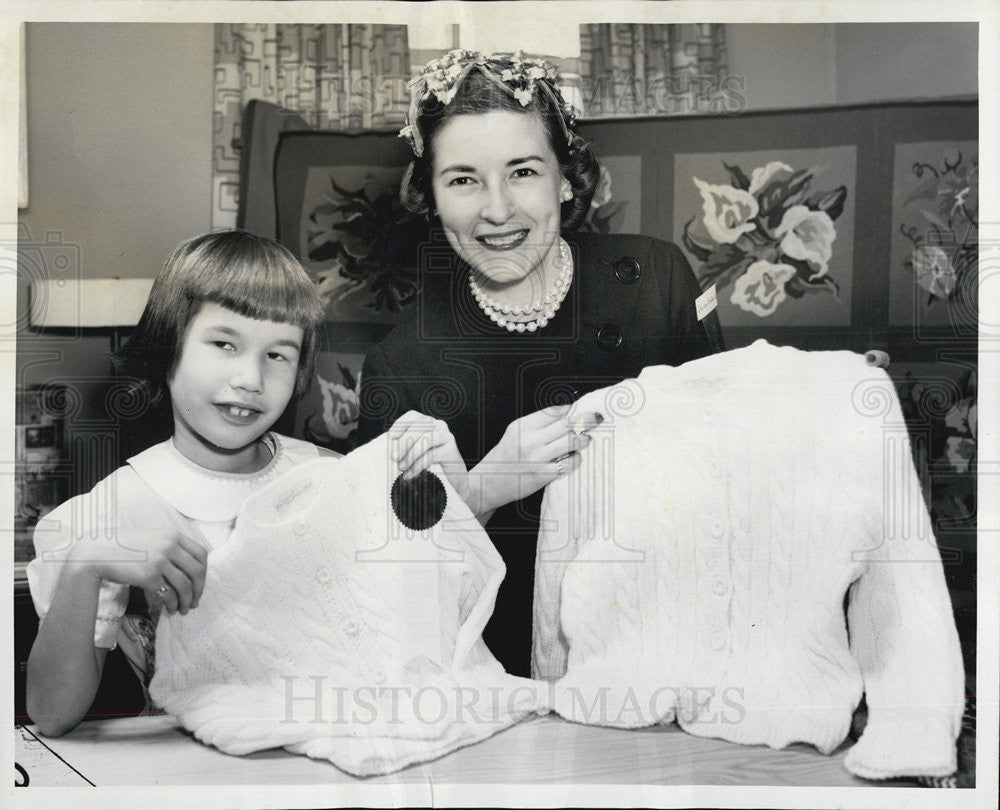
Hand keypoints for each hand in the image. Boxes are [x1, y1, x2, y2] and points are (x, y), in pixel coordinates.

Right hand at [67, 527, 207, 614]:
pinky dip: (173, 604)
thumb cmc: (125, 548)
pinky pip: (169, 594)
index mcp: (173, 535)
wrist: (98, 552)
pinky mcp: (148, 576)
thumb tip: (189, 567)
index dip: (204, 572)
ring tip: (184, 610)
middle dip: (199, 590)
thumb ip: (171, 547)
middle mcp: (169, 546)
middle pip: (197, 571)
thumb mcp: (153, 539)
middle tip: (195, 602)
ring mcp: (160, 560)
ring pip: (185, 585)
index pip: (202, 554)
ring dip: (187, 601)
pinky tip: (171, 609)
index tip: (199, 584)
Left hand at [389, 411, 471, 506]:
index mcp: (428, 422)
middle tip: (394, 457)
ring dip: (411, 454)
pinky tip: (409, 475)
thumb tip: (389, 449)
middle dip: (404, 442)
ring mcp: (447, 436)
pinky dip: (418, 465)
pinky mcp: (451, 450)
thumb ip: (404, 447)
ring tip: (401, 467)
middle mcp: (439, 425)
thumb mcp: (416, 453)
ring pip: (427, 439)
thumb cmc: (431, 465)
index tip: (390, 438)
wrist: (455, 481)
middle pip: (419, 427)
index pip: (412, 416)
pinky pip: (432, 455)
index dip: (400, 425)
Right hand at [469, 404, 602, 515]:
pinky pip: (568, 464)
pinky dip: (576, 459)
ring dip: (583, 439)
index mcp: (523, 425)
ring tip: (586, 439)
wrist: (488, 483)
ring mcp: (537, 458)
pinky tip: (575, 458)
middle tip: (597, 418)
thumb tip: (567, 411)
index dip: (572, 408)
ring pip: (571, 442)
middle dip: (586, 419)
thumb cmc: (505, 456)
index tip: (584, 407)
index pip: (554, 410)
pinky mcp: (542, 475)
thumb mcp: (515, 432)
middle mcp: (530, 440)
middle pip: (566, 423)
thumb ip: (538, 422)